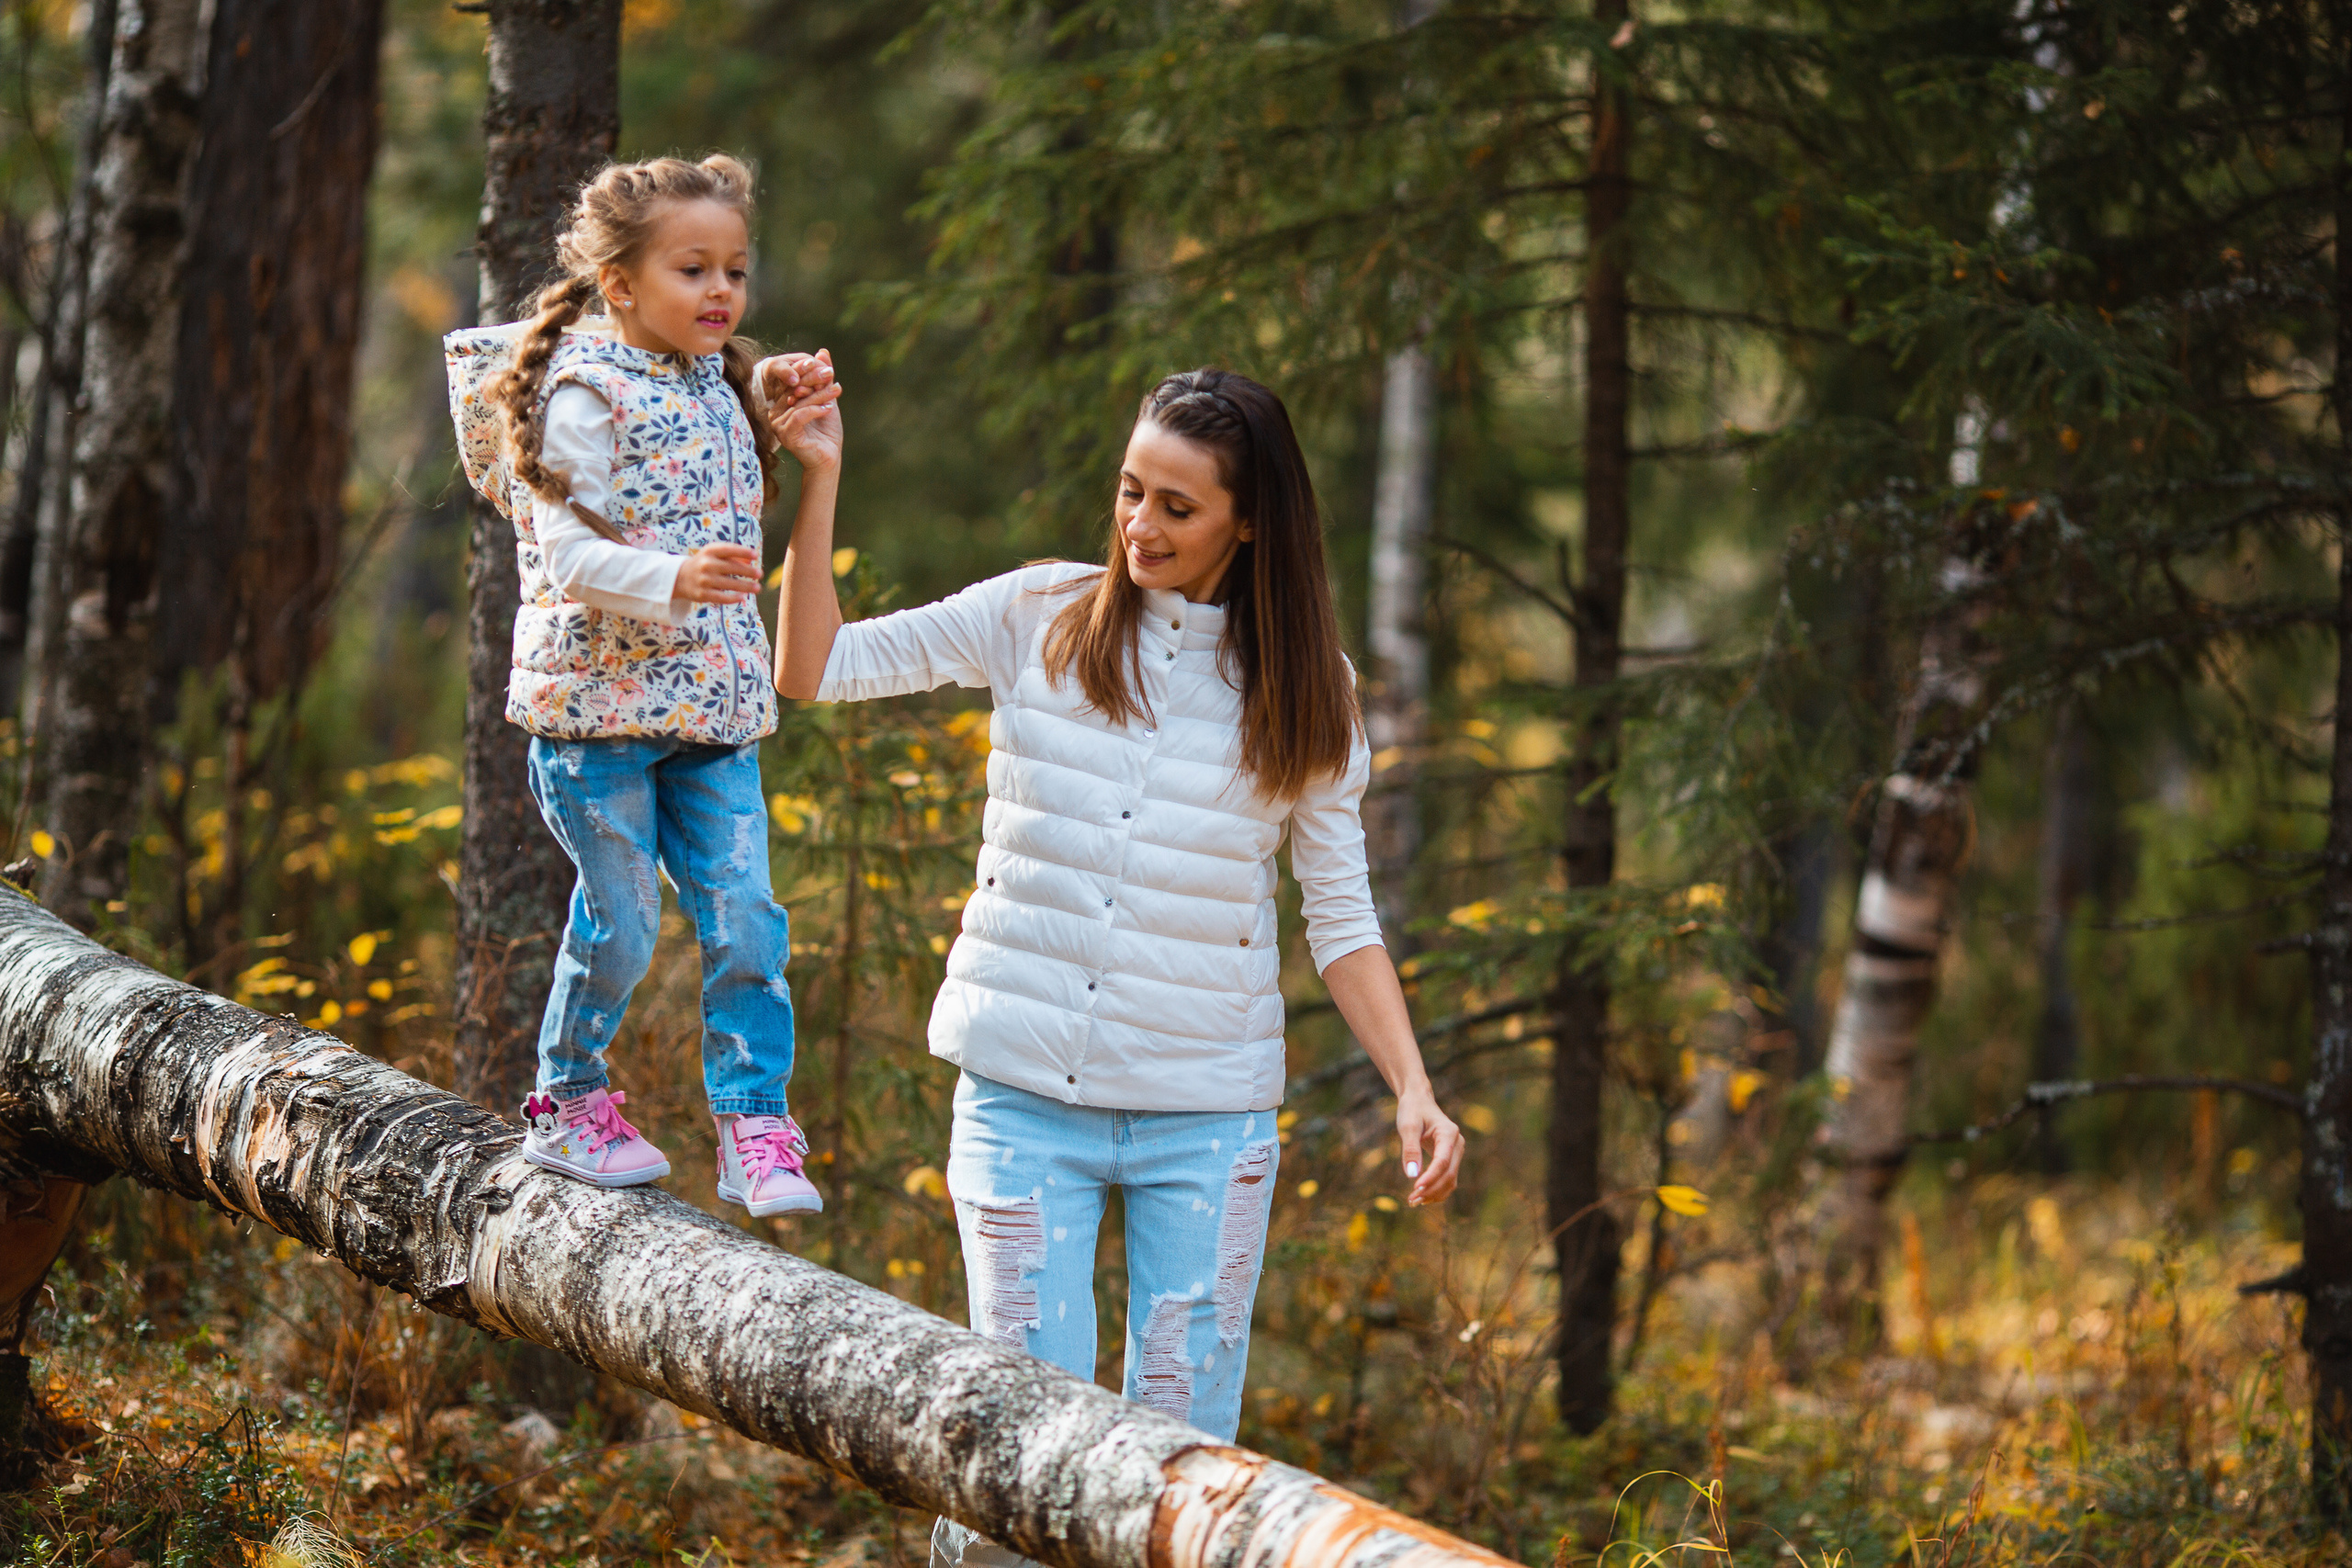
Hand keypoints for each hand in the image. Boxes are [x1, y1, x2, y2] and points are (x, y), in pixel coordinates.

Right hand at [675, 543, 761, 604]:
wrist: (680, 577)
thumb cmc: (704, 563)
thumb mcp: (714, 554)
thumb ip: (732, 555)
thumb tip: (751, 561)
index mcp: (710, 551)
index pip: (728, 550)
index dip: (743, 551)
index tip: (755, 555)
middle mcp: (707, 564)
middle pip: (731, 568)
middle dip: (748, 572)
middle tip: (760, 574)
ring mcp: (704, 580)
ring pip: (729, 584)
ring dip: (746, 586)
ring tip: (757, 588)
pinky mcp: (703, 594)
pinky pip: (721, 597)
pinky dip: (733, 598)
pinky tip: (743, 597)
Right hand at [757, 349, 843, 471]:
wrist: (829, 456)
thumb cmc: (826, 430)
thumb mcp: (826, 398)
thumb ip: (823, 377)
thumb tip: (823, 351)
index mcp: (781, 403)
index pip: (792, 382)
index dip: (808, 372)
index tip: (826, 366)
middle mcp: (775, 413)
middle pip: (793, 390)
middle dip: (814, 380)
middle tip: (831, 374)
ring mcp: (778, 425)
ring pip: (798, 402)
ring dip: (819, 396)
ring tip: (836, 391)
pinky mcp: (785, 435)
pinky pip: (799, 416)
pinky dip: (815, 410)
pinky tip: (828, 409)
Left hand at [1396, 1085, 1463, 1206]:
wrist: (1419, 1101)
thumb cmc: (1412, 1110)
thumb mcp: (1407, 1126)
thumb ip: (1410, 1150)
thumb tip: (1411, 1174)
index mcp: (1449, 1133)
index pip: (1442, 1161)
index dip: (1430, 1177)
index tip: (1415, 1188)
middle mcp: (1457, 1144)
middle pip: (1449, 1174)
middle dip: (1431, 1189)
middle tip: (1411, 1200)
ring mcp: (1456, 1152)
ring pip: (1451, 1179)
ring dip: (1434, 1193)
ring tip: (1414, 1201)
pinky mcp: (1451, 1158)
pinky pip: (1448, 1178)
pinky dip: (1437, 1189)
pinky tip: (1422, 1197)